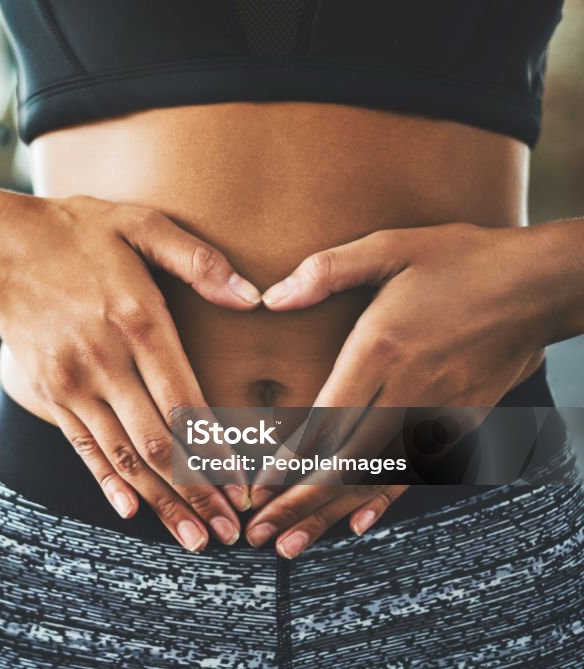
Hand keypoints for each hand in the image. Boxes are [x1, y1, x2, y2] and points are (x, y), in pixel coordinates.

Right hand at [0, 190, 261, 549]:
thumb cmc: (75, 231)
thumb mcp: (138, 223)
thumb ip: (197, 260)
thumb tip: (254, 297)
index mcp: (138, 320)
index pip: (186, 404)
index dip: (217, 455)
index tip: (244, 490)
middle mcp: (104, 360)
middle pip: (157, 444)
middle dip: (196, 496)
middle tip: (229, 535)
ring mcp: (71, 382)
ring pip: (121, 457)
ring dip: (160, 503)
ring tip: (193, 540)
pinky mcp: (49, 391)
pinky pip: (82, 447)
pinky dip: (107, 483)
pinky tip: (132, 512)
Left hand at [248, 222, 549, 557]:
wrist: (543, 284)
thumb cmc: (463, 259)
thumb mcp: (391, 247)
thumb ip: (327, 270)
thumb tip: (271, 297)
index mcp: (381, 349)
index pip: (327, 419)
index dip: (290, 461)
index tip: (259, 490)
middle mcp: (408, 390)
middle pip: (345, 459)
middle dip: (298, 502)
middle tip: (261, 534)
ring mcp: (438, 412)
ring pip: (376, 474)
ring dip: (331, 512)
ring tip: (294, 545)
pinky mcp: (462, 421)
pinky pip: (417, 469)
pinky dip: (386, 499)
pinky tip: (359, 524)